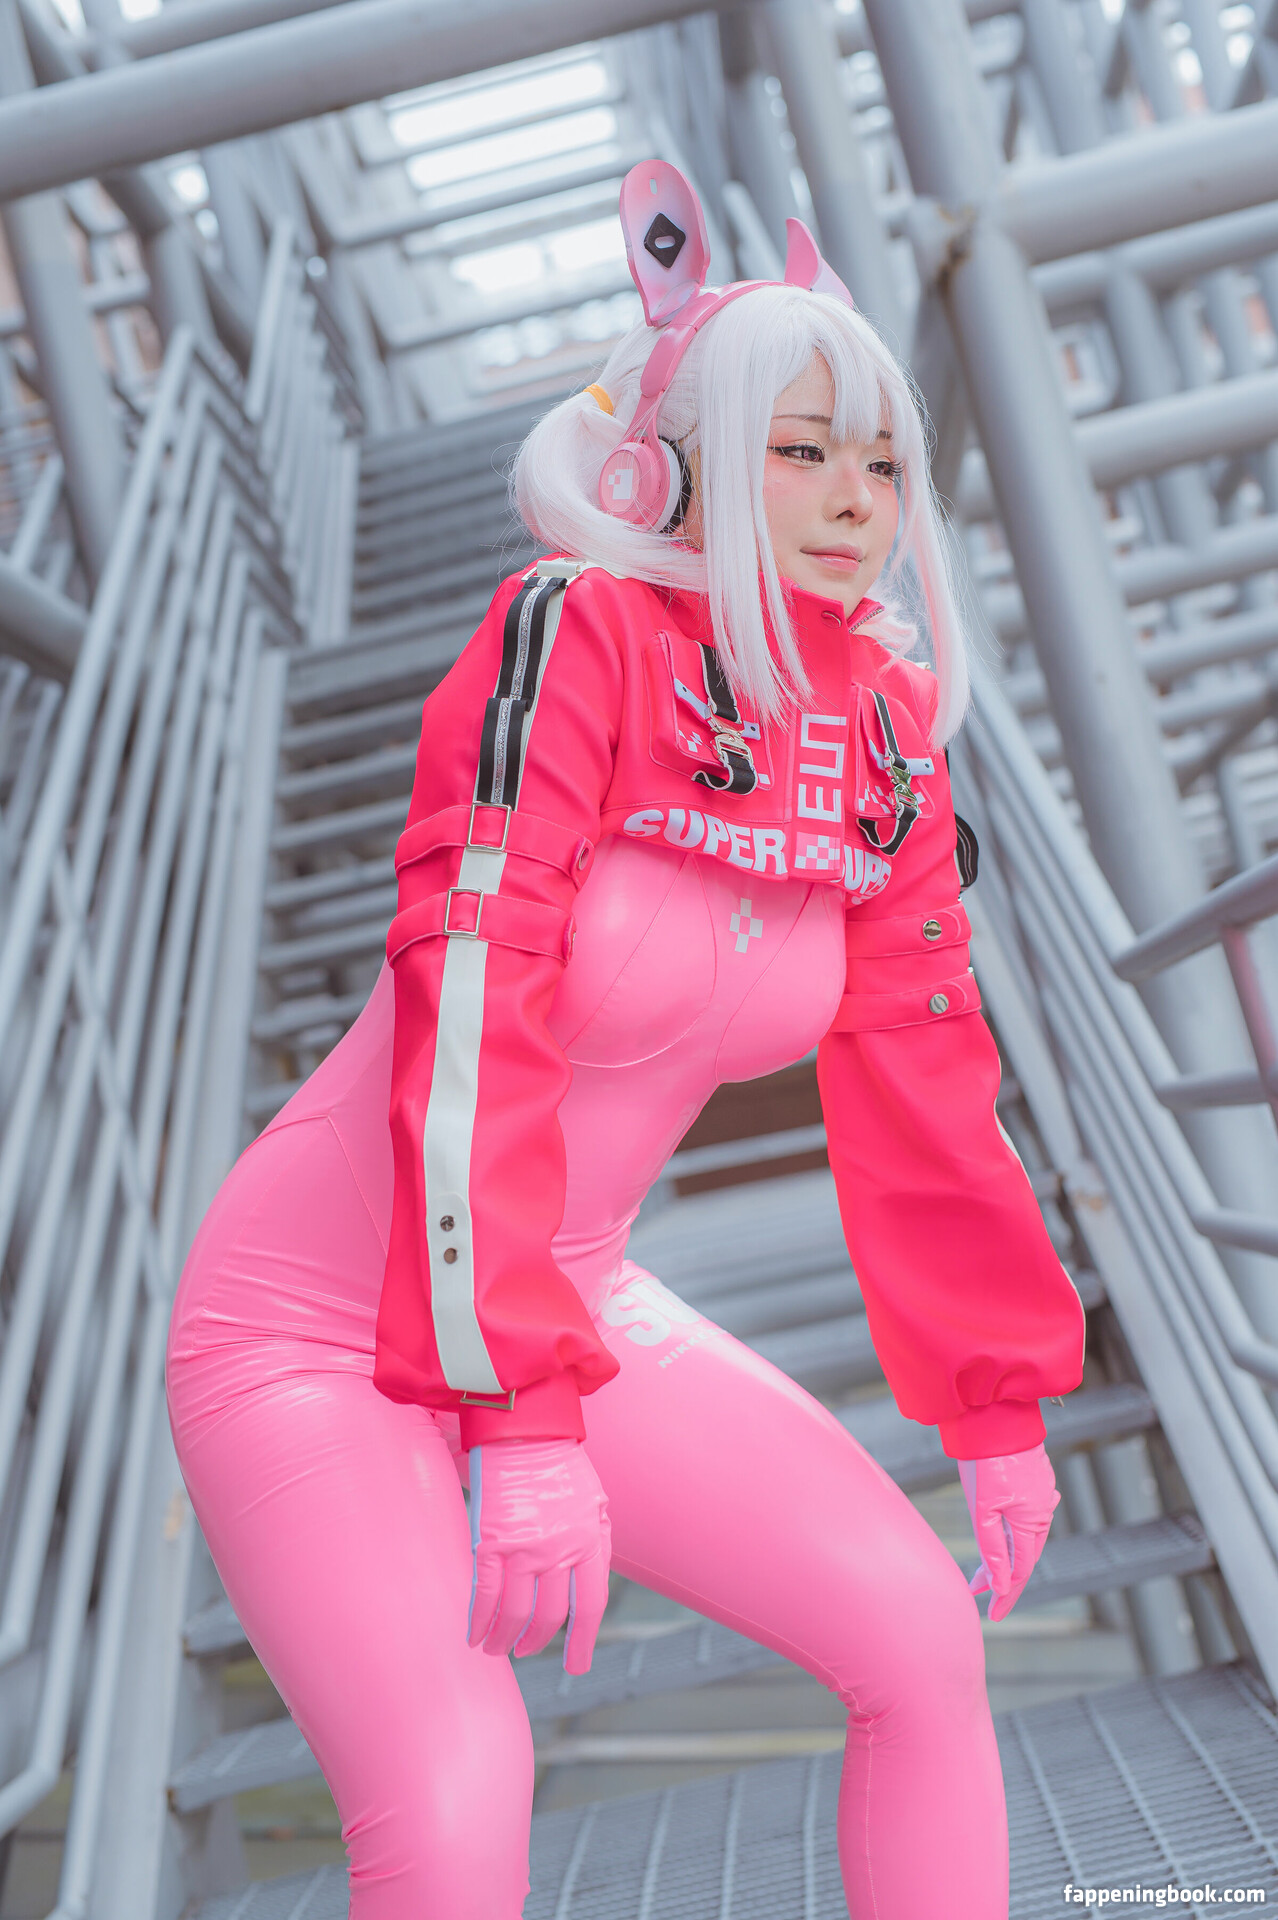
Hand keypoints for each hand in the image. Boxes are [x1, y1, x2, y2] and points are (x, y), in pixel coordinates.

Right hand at [467, 1438, 610, 1672]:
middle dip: (536, 1642)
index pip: (589, 1606)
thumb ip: (594, 1545)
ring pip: (515, 1613)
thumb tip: (587, 1586)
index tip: (576, 1666)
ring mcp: (523, 1548)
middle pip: (549, 1617)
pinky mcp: (490, 1541)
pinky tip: (473, 1635)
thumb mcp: (595, 1504)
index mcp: (590, 1542)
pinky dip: (478, 1620)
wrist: (525, 1429)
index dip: (583, 1642)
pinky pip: (484, 1594)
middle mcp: (559, 1551)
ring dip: (504, 1639)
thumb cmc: (561, 1465)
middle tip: (525, 1652)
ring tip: (497, 1649)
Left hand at [957, 1442, 1059, 1622]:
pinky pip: (1029, 1513)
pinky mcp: (1036, 1476)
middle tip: (983, 1596)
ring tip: (985, 1571)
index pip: (1020, 1570)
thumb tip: (1000, 1585)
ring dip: (1007, 1554)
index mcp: (1033, 1520)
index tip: (992, 1615)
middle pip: (1025, 1555)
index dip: (1006, 1594)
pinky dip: (1014, 1530)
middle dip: (1004, 1578)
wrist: (993, 1413)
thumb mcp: (982, 1509)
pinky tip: (1009, 1536)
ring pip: (1027, 1534)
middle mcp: (1043, 1509)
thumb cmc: (984, 1461)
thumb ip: (992, 1549)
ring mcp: (1042, 1491)